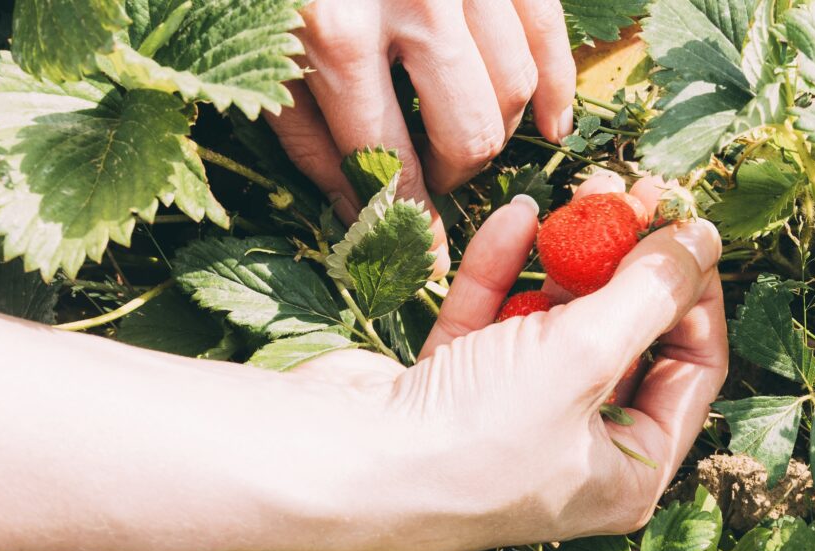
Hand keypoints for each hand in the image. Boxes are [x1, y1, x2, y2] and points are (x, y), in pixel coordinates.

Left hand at [270, 0, 576, 274]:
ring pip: (514, 88)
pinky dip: (556, 86)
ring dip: (495, 130)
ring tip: (462, 136)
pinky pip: (549, 33)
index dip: (408, 223)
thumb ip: (305, 130)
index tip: (421, 262)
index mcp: (334, 33)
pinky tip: (552, 124)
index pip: (388, 162)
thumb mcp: (258, 47)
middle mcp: (413, 2)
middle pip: (470, 132)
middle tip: (431, 175)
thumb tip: (360, 212)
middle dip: (454, 173)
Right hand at [295, 175, 725, 550]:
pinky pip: (498, 320)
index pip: (693, 370)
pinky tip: (516, 216)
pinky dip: (507, 271)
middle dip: (631, 264)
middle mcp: (577, 451)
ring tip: (583, 189)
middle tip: (634, 193)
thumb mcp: (585, 356)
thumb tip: (702, 239)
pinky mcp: (456, 390)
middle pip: (627, 339)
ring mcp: (514, 419)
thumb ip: (650, 293)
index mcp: (628, 471)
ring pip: (561, 322)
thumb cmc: (474, 436)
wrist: (337, 462)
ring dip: (571, 257)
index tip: (685, 228)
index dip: (697, 294)